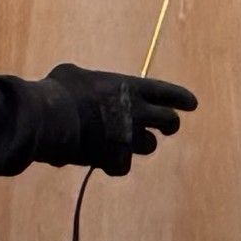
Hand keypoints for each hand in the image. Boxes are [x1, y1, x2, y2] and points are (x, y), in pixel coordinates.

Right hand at [32, 66, 197, 174]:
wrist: (48, 119)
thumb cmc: (58, 90)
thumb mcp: (72, 74)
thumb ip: (87, 82)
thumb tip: (79, 87)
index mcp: (129, 88)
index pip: (166, 92)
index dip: (181, 98)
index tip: (192, 104)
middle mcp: (136, 112)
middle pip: (169, 121)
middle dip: (170, 124)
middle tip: (168, 127)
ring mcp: (128, 137)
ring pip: (148, 146)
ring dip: (141, 144)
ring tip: (127, 143)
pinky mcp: (115, 158)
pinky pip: (123, 166)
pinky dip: (115, 164)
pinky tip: (104, 161)